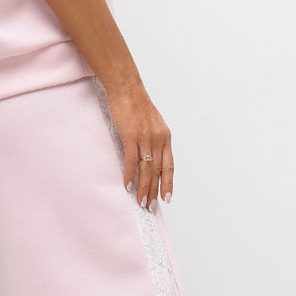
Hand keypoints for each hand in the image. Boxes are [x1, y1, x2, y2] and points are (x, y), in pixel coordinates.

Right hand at [103, 79, 173, 209]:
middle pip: (157, 171)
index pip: (169, 165)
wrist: (126, 88)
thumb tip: (149, 157)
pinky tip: (127, 185)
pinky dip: (130, 175)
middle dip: (154, 191)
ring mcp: (145, 138)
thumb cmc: (136, 105)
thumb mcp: (152, 123)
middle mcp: (158, 139)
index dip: (168, 183)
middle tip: (150, 206)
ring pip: (146, 169)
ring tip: (141, 201)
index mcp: (165, 137)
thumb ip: (153, 140)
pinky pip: (131, 160)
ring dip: (143, 188)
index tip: (166, 197)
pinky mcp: (130, 136)